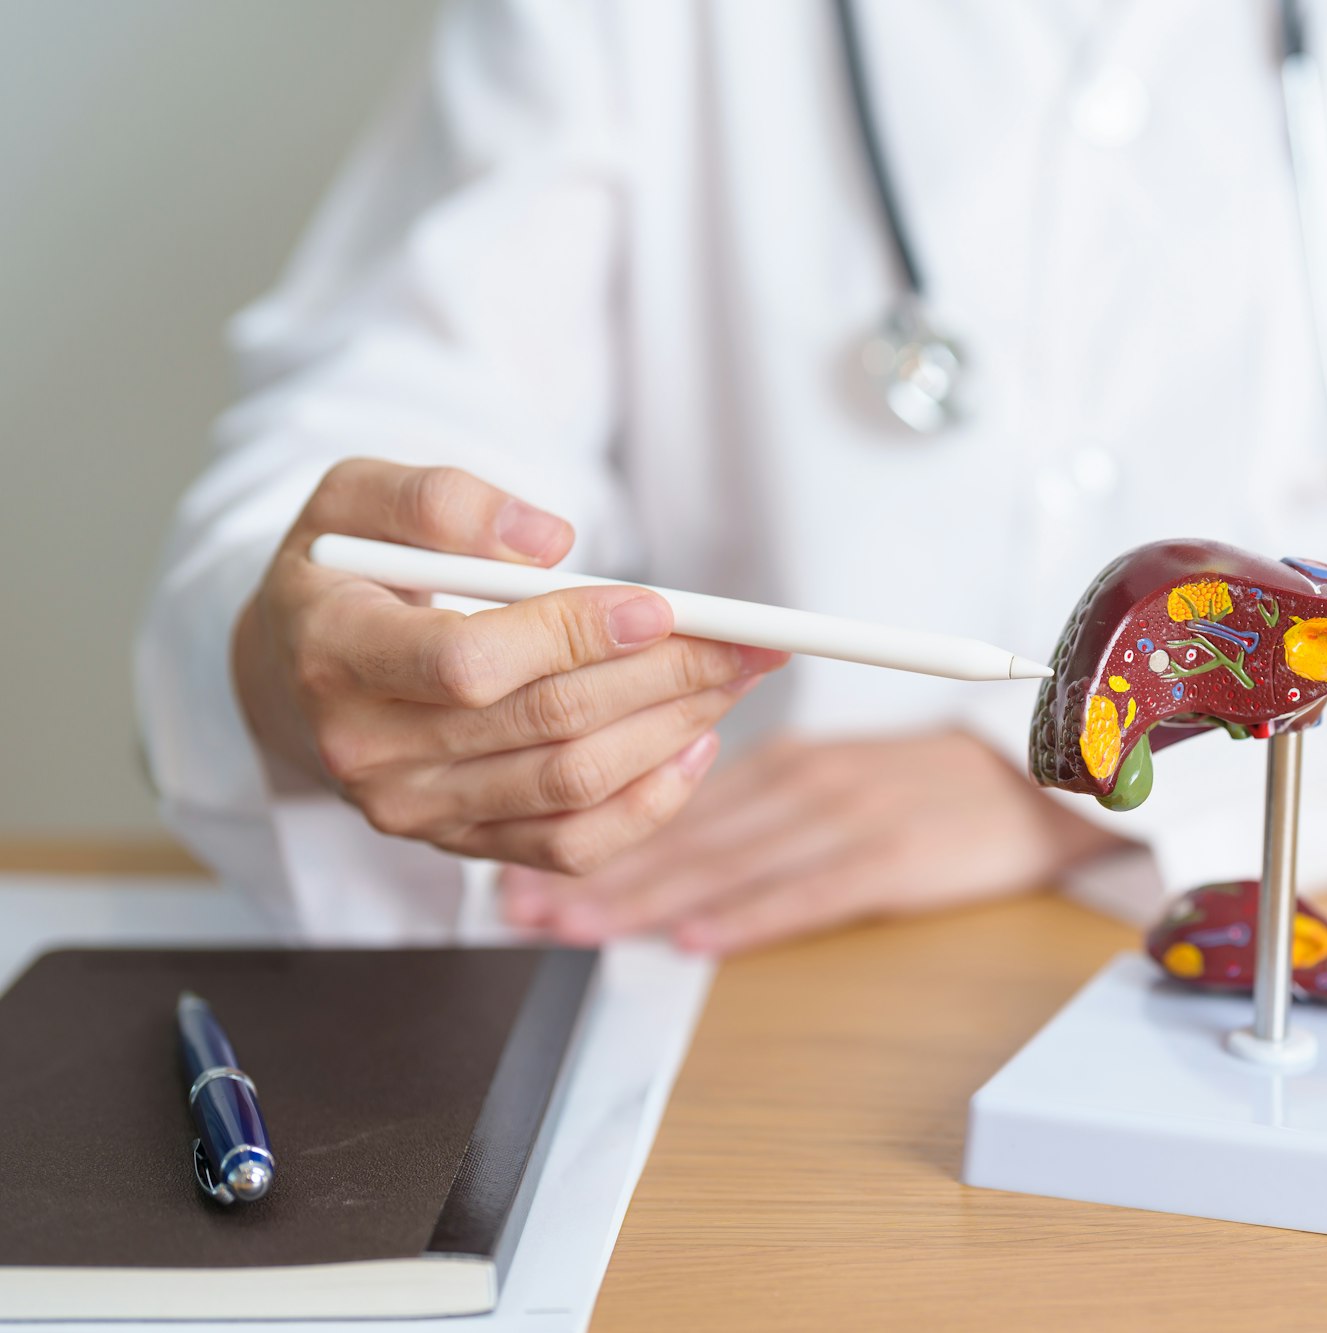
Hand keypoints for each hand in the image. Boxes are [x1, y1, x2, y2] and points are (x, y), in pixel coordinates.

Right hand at [231, 458, 786, 873]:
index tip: (662, 606)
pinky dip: (649, 802)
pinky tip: (695, 744)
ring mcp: (415, 811)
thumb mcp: (356, 498)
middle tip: (748, 639)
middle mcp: (368, 750)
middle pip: (546, 726)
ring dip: (673, 729)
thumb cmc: (342, 571)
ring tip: (736, 677)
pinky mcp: (459, 845)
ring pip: (573, 786)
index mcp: (335, 653)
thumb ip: (439, 499)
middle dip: (665, 678)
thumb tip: (548, 541)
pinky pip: (571, 845)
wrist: (288, 670)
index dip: (574, 636)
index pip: (471, 663)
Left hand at [497, 729, 1133, 952]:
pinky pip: (808, 888)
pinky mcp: (893, 855)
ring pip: (726, 858)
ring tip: (576, 928)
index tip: (523, 865)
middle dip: (593, 871)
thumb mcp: (843, 777)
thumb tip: (664, 846)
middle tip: (522, 907)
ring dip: (644, 896)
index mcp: (788, 758)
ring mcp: (848, 814)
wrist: (1045, 788)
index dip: (592, 834)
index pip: (670, 801)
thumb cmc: (936, 789)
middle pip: (682, 832)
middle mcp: (806, 778)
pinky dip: (748, 913)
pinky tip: (697, 937)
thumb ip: (760, 803)